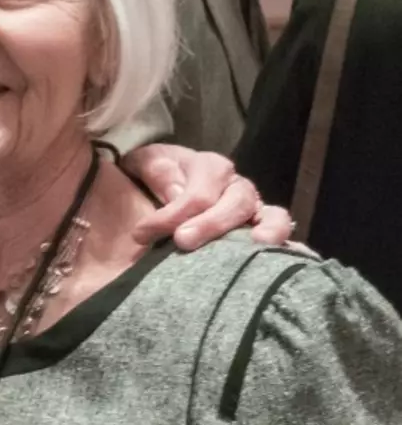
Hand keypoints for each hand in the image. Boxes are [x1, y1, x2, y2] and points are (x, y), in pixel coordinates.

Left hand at [121, 143, 293, 250]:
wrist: (165, 180)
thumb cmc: (156, 175)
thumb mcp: (146, 163)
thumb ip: (158, 172)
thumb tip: (178, 193)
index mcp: (210, 167)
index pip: (198, 193)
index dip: (171, 214)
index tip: (141, 234)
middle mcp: (237, 186)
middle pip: (236, 203)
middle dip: (210, 224)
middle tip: (183, 242)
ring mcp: (254, 208)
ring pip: (271, 215)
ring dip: (268, 229)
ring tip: (259, 244)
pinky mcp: (261, 229)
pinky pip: (280, 234)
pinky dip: (284, 245)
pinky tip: (277, 261)